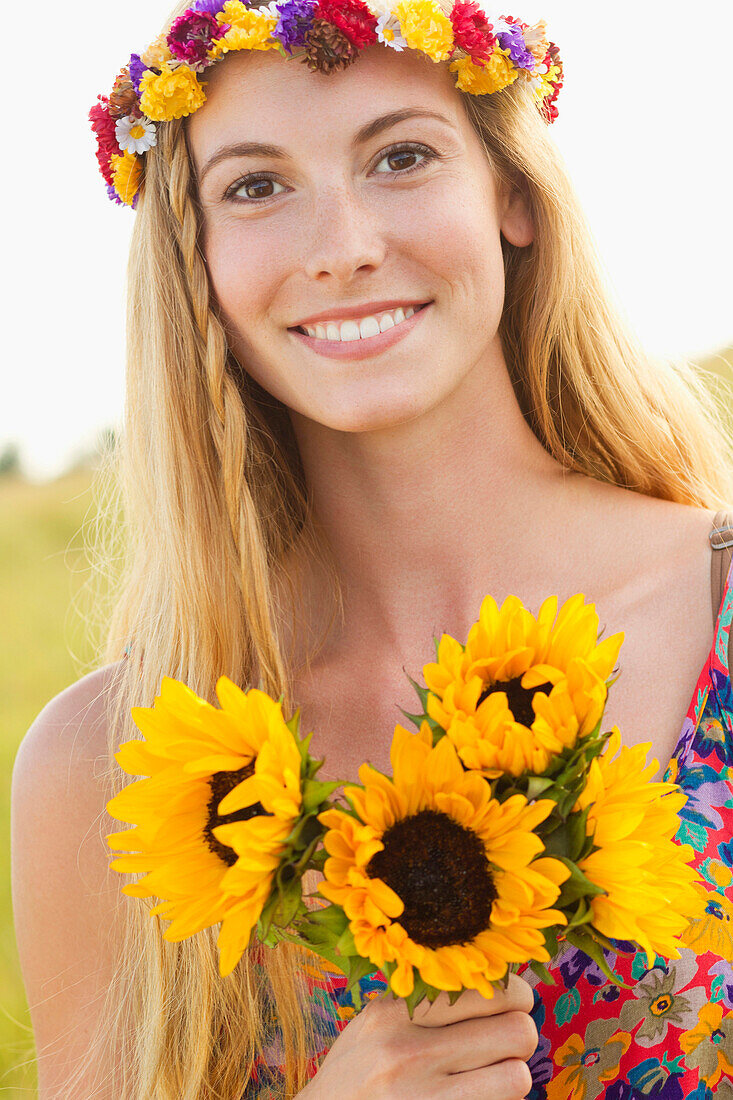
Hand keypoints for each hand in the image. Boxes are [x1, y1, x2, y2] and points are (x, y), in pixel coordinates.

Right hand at [297, 973, 536, 1098]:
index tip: (512, 1006)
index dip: (515, 997)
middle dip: (519, 1038)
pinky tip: (473, 1097)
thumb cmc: (355, 1076)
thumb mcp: (375, 1024)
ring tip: (490, 1078)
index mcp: (395, 1013)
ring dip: (511, 1079)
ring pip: (517, 1078)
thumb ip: (424, 1002)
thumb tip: (497, 983)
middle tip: (504, 1046)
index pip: (489, 988)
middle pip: (516, 1031)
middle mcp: (409, 1052)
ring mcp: (422, 1099)